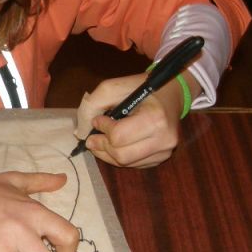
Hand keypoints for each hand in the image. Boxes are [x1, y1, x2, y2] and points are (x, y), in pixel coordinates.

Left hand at [74, 71, 199, 167]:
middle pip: (121, 155)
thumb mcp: (116, 86)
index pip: (119, 136)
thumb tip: (80, 132)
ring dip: (107, 154)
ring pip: (126, 163)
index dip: (102, 129)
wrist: (171, 94)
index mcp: (156, 118)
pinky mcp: (161, 158)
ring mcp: (165, 151)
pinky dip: (119, 157)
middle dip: (101, 147)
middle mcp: (164, 139)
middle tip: (91, 138)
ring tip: (101, 141)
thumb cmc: (142, 88)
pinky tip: (115, 145)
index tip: (97, 120)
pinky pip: (133, 165)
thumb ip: (93, 104)